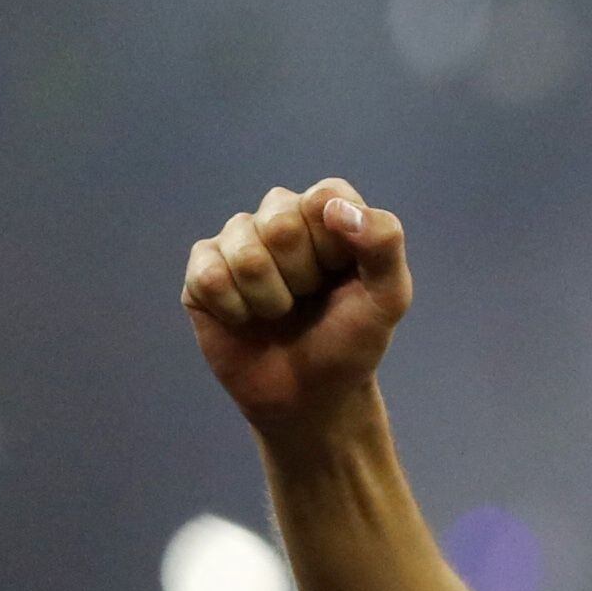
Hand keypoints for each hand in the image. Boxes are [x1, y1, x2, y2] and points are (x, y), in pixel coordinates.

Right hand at [182, 179, 411, 433]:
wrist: (310, 394)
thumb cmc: (351, 341)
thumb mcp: (389, 298)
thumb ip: (384, 245)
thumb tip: (337, 208)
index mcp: (328, 213)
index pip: (325, 196)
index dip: (335, 244)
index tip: (343, 275)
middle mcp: (279, 216)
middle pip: (281, 221)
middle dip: (303, 275)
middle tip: (309, 298)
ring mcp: (237, 241)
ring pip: (245, 250)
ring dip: (270, 298)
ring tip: (280, 312)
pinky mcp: (202, 271)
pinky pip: (210, 276)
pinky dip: (236, 310)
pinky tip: (246, 319)